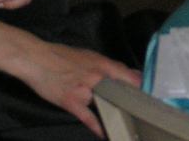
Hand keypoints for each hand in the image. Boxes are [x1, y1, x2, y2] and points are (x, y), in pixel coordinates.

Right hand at [23, 43, 141, 138]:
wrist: (36, 59)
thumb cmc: (61, 56)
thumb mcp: (87, 55)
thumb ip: (105, 65)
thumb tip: (125, 72)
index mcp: (101, 64)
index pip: (129, 75)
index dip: (142, 86)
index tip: (152, 94)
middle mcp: (96, 77)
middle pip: (121, 91)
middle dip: (132, 101)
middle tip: (142, 110)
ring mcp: (84, 91)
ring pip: (106, 104)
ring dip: (115, 112)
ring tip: (128, 121)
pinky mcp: (71, 102)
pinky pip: (88, 117)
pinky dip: (98, 127)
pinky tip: (105, 134)